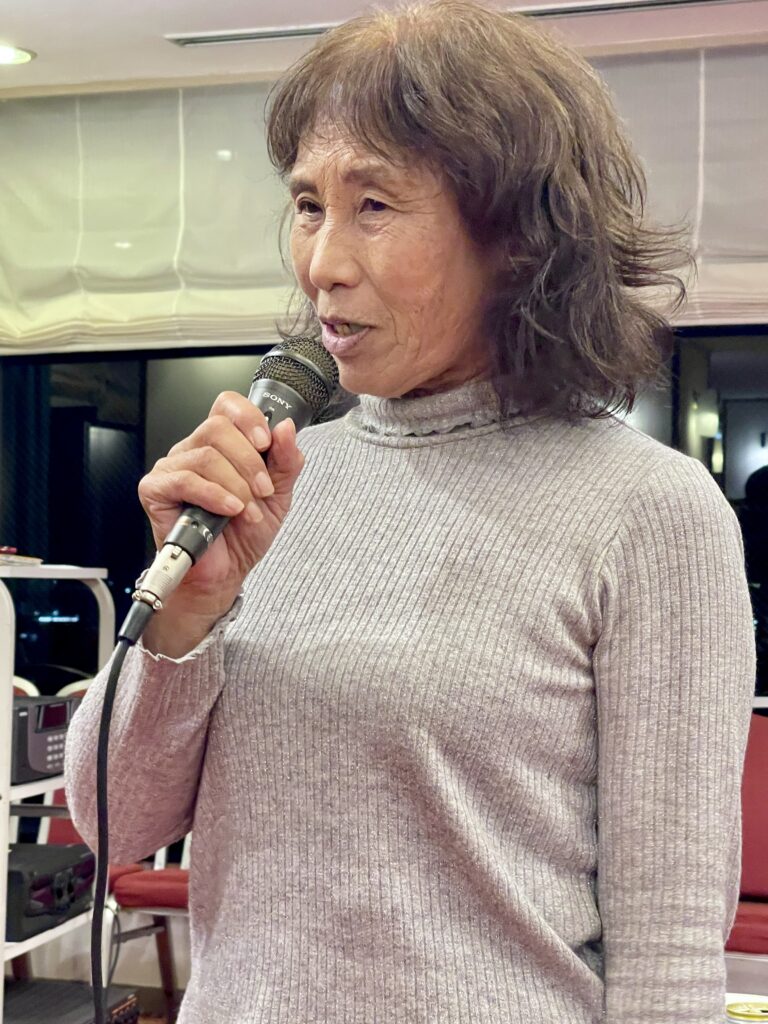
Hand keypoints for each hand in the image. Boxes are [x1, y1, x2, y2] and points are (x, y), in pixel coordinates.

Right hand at [137, 391, 304, 646]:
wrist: (225, 574)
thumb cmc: (243, 535)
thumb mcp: (278, 495)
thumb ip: (286, 461)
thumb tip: (287, 428)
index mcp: (222, 445)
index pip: (227, 405)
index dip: (248, 417)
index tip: (266, 443)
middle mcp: (193, 450)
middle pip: (218, 428)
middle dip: (249, 462)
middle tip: (262, 491)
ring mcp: (172, 468)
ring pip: (206, 455)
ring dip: (237, 485)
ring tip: (247, 511)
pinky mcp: (156, 490)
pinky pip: (185, 480)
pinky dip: (214, 495)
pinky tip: (229, 510)